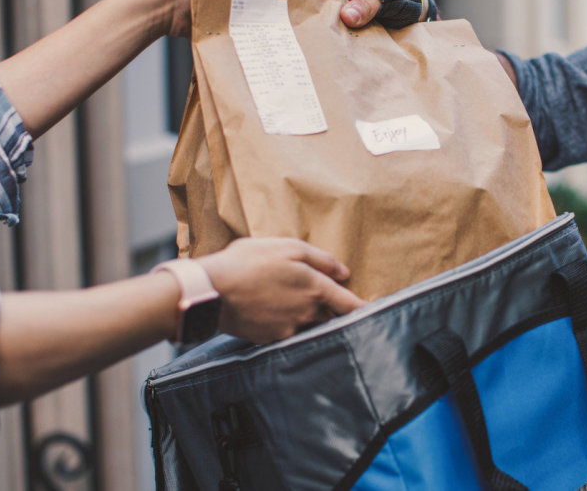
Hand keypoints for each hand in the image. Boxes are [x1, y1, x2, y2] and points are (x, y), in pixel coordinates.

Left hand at [149, 0, 309, 37]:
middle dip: (282, 19)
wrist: (168, 5)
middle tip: (300, 32)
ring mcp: (230, 15)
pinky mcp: (221, 32)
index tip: (309, 10)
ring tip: (285, 44)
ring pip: (256, 26)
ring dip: (267, 34)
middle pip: (267, 9)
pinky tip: (263, 51)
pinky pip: (241, 38)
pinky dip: (251, 43)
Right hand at [196, 237, 364, 343]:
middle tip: (341, 309)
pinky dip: (294, 328)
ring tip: (305, 311)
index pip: (350, 304)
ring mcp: (291, 329)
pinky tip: (281, 316)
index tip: (375, 312)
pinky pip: (293, 335)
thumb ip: (320, 259)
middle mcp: (308, 312)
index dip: (365, 308)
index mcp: (315, 288)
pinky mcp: (273, 339)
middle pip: (333, 318)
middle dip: (338, 315)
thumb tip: (344, 272)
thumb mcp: (286, 247)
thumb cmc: (247, 262)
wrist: (211, 291)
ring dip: (317, 321)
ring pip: (314, 327)